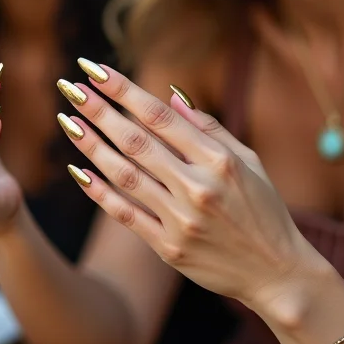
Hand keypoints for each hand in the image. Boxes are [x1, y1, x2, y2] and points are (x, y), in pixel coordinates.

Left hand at [55, 62, 315, 311]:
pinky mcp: (168, 248)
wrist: (277, 274)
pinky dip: (98, 192)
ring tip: (66, 120)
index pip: (158, 116)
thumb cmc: (263, 208)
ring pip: (123, 174)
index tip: (94, 69)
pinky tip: (76, 170)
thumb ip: (208, 127)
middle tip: (69, 87)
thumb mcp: (248, 161)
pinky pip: (125, 214)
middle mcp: (198, 187)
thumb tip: (171, 94)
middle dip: (97, 110)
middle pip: (135, 141)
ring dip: (90, 145)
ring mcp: (181, 220)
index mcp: (218, 160)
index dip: (122, 90)